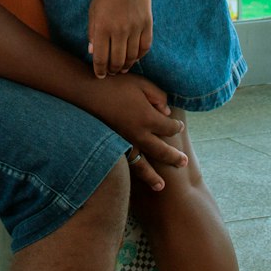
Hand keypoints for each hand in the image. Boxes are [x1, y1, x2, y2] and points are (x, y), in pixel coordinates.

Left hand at [88, 0, 152, 78]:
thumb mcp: (94, 10)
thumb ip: (93, 33)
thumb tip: (93, 53)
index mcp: (103, 26)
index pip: (101, 58)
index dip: (100, 70)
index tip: (100, 76)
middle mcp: (120, 29)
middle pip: (117, 61)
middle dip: (113, 71)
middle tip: (111, 73)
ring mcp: (135, 27)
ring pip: (132, 57)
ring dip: (126, 65)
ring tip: (121, 68)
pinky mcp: (148, 24)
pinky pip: (145, 47)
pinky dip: (139, 56)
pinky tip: (133, 57)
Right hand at [93, 73, 185, 191]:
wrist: (87, 91)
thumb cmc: (116, 84)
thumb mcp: (142, 83)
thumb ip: (158, 96)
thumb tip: (167, 112)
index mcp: (148, 118)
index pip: (170, 128)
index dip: (176, 126)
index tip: (179, 125)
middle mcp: (138, 135)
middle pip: (161, 151)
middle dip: (174, 157)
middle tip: (183, 163)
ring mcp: (124, 143)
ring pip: (142, 164)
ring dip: (152, 176)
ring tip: (161, 186)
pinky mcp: (112, 146)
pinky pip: (126, 163)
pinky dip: (133, 171)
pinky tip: (135, 176)